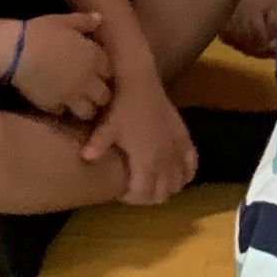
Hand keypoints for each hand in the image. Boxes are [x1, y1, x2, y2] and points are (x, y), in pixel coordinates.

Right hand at [10, 9, 113, 122]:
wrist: (17, 53)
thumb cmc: (42, 32)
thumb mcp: (64, 21)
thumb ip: (84, 22)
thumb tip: (99, 18)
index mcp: (94, 57)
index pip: (109, 71)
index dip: (103, 72)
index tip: (97, 71)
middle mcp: (88, 80)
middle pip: (104, 96)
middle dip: (100, 95)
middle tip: (90, 90)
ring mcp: (72, 96)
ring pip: (89, 112)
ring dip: (86, 108)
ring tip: (77, 102)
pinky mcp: (54, 107)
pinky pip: (64, 113)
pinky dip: (62, 109)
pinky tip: (57, 101)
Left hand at [81, 75, 195, 204]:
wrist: (140, 79)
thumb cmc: (121, 104)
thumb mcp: (107, 126)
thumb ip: (97, 144)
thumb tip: (85, 158)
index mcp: (146, 159)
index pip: (144, 193)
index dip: (133, 198)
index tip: (121, 193)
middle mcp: (165, 157)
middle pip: (163, 192)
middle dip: (149, 196)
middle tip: (136, 190)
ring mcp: (177, 147)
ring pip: (179, 181)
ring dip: (168, 187)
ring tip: (153, 184)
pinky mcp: (184, 135)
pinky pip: (192, 162)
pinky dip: (186, 173)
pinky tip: (179, 175)